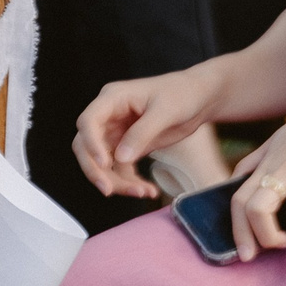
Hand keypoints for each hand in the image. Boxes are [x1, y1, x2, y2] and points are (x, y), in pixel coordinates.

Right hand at [74, 64, 225, 199]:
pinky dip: (130, 182)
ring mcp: (117, 132)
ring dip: (117, 181)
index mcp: (113, 99)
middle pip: (87, 146)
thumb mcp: (165, 111)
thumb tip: (121, 158)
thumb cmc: (182, 94)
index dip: (91, 143)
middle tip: (109, 190)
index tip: (105, 163)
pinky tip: (148, 190)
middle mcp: (109, 116)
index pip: (88, 122)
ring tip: (142, 191)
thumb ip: (142, 133)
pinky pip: (120, 169)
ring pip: (102, 163)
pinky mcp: (127, 147)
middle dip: (96, 170)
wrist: (199, 98)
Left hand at [225, 76, 285, 261]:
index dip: (238, 231)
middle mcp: (283, 169)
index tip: (245, 254)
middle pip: (257, 213)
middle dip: (267, 240)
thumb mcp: (276, 141)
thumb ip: (255, 162)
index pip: (238, 201)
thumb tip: (233, 183)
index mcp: (266, 165)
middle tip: (283, 246)